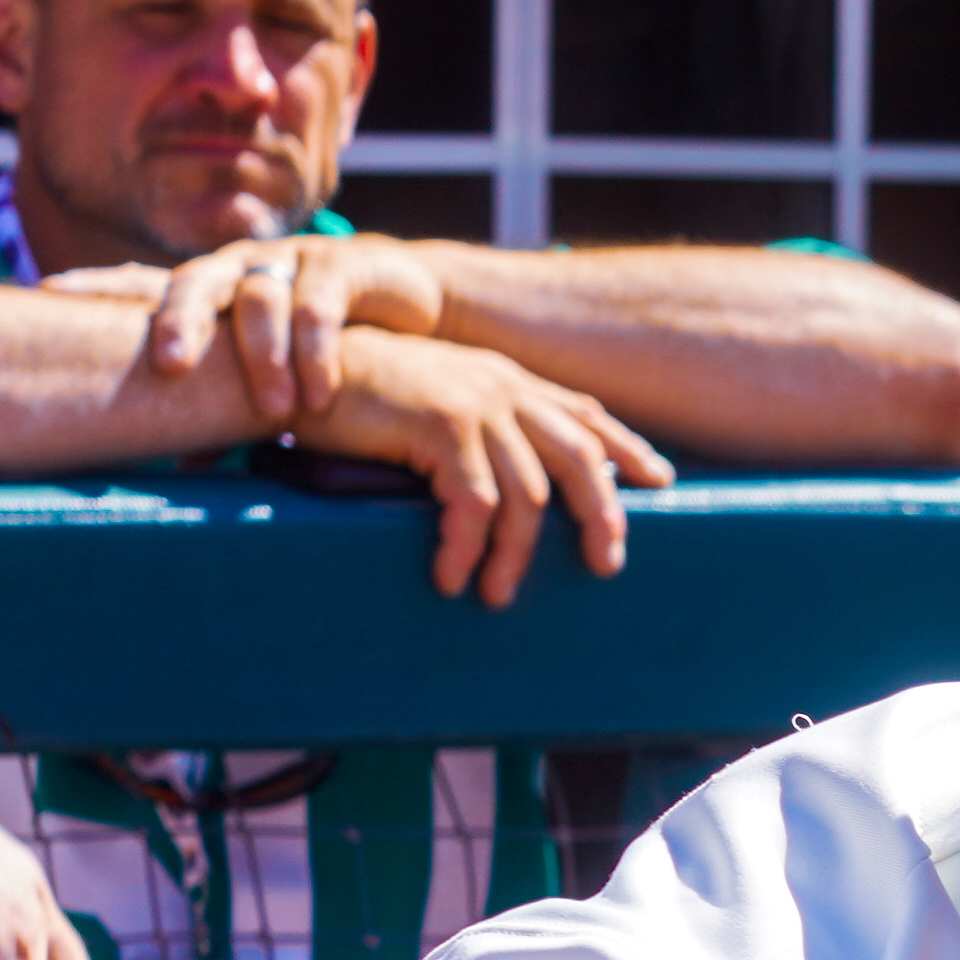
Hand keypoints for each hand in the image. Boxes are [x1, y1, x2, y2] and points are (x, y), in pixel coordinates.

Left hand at [48, 232, 447, 425]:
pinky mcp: (340, 264)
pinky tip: (322, 390)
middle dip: (179, 322)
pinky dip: (319, 348)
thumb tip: (183, 471)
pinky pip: (321, 305)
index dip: (96, 286)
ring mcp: (287, 261)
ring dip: (266, 355)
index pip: (139, 284)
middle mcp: (236, 269)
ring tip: (278, 408)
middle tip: (170, 365)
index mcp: (207, 292)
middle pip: (191, 283)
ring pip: (261, 298)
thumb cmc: (321, 346)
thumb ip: (226, 411)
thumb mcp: (266, 378)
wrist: (406, 305)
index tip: (45, 293)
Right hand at [289, 330, 674, 605]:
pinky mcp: (440, 426)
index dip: (624, 448)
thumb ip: (483, 422)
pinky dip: (468, 548)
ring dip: (516, 555)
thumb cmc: (363, 392)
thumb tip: (514, 477)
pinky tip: (455, 577)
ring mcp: (473, 405)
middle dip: (601, 515)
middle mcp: (501, 388)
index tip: (660, 481)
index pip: (584, 415)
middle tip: (604, 566)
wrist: (300, 364)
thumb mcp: (438, 397)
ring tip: (499, 595)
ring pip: (529, 496)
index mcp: (507, 380)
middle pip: (579, 459)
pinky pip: (475, 504)